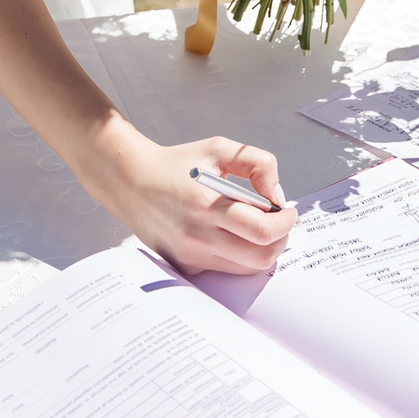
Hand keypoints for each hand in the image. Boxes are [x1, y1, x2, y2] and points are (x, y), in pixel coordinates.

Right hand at [82, 127, 293, 275]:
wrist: (130, 182)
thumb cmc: (174, 165)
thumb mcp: (218, 149)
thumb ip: (257, 165)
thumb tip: (277, 196)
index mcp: (207, 205)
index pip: (262, 230)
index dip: (285, 223)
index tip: (288, 211)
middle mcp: (198, 236)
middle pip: (260, 257)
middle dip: (279, 241)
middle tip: (279, 223)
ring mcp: (190, 255)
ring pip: (245, 268)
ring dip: (261, 249)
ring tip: (255, 227)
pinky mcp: (185, 265)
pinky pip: (224, 269)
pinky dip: (237, 255)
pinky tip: (229, 234)